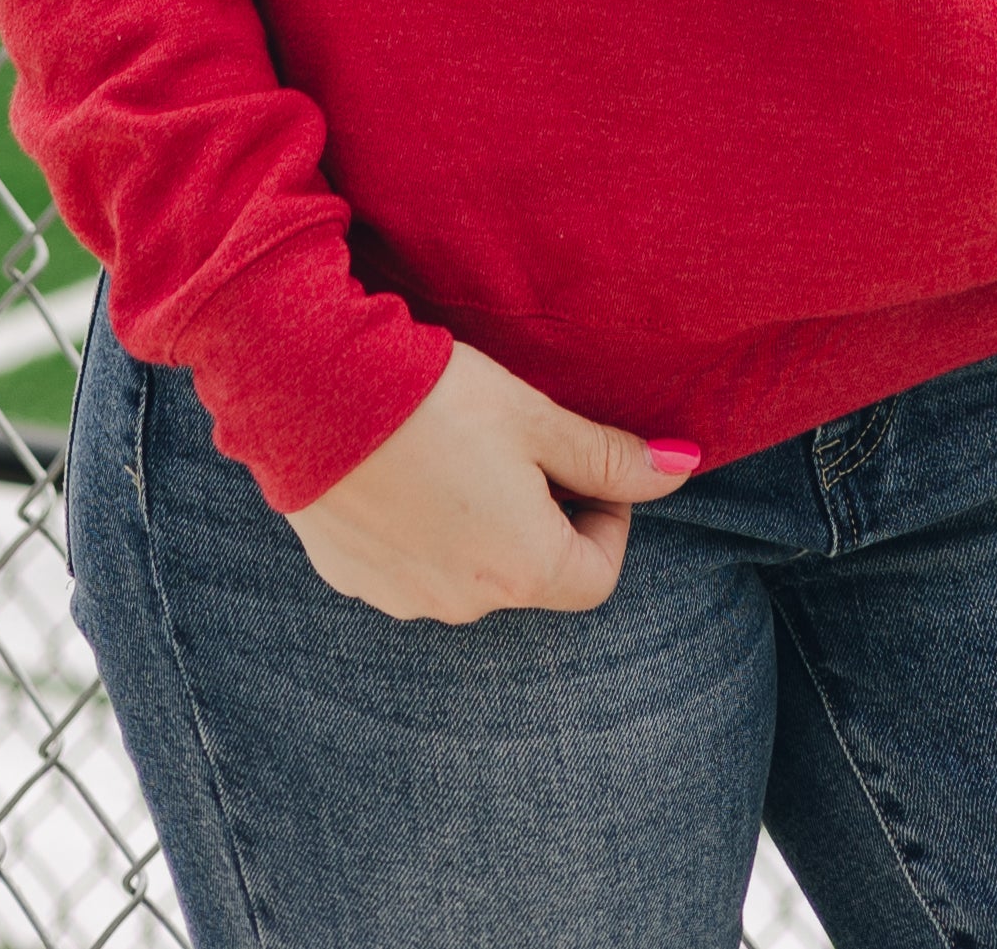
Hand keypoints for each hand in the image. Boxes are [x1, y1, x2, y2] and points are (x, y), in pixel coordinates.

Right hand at [287, 341, 697, 624]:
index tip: (582, 462)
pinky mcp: (352, 580)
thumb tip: (683, 468)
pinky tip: (405, 466)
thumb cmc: (438, 400)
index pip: (597, 575)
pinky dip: (422, 527)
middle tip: (518, 442)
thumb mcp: (538, 417)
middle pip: (532, 573)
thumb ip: (611, 456)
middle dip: (541, 515)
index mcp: (523, 570)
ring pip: (469, 570)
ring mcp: (402, 599)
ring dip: (480, 523)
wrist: (313, 392)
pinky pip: (410, 565)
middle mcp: (464, 604)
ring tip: (456, 446)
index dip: (607, 516)